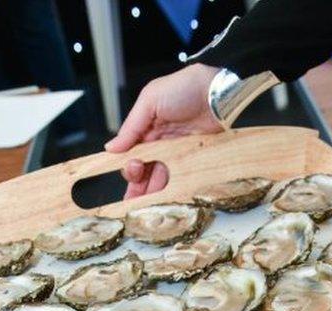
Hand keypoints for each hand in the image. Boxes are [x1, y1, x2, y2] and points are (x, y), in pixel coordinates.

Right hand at [105, 63, 223, 198]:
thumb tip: (111, 148)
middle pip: (142, 167)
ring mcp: (176, 152)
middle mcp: (159, 141)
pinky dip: (168, 188)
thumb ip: (130, 126)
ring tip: (143, 200)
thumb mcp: (150, 99)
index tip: (125, 172)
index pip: (129, 151)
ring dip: (148, 189)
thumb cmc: (185, 88)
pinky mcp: (192, 159)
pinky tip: (160, 197)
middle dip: (135, 179)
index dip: (125, 164)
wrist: (221, 94)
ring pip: (157, 175)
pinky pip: (176, 177)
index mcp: (146, 127)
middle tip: (136, 180)